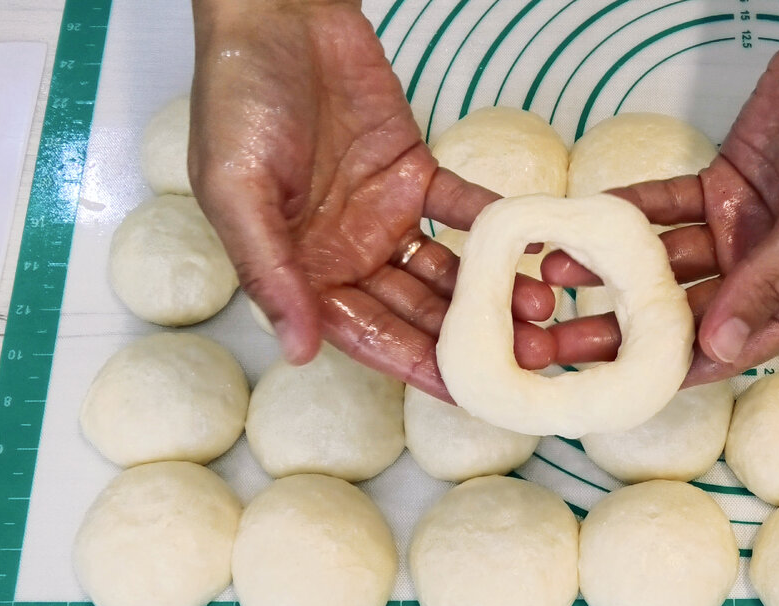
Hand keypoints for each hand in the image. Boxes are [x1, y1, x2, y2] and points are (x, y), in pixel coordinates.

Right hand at [189, 0, 554, 398]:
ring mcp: (383, 215)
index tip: (467, 395)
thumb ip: (269, 272)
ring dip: (489, 293)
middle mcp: (344, 252)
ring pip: (445, 271)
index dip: (413, 367)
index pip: (363, 334)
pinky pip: (461, 211)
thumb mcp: (236, 191)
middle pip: (415, 312)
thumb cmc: (236, 97)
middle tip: (524, 360)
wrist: (278, 15)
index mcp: (299, 268)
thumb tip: (298, 351)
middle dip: (467, 340)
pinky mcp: (414, 173)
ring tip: (541, 314)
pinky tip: (533, 251)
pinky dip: (496, 229)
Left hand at [543, 0, 778, 385]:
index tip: (624, 382)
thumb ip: (770, 281)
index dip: (682, 366)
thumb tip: (719, 345)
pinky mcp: (720, 189)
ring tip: (558, 270)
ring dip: (618, 267)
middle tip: (568, 340)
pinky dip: (632, 212)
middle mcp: (774, 271)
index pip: (740, 345)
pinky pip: (668, 207)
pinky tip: (590, 220)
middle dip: (632, 327)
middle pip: (693, 311)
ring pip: (670, 263)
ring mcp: (743, 229)